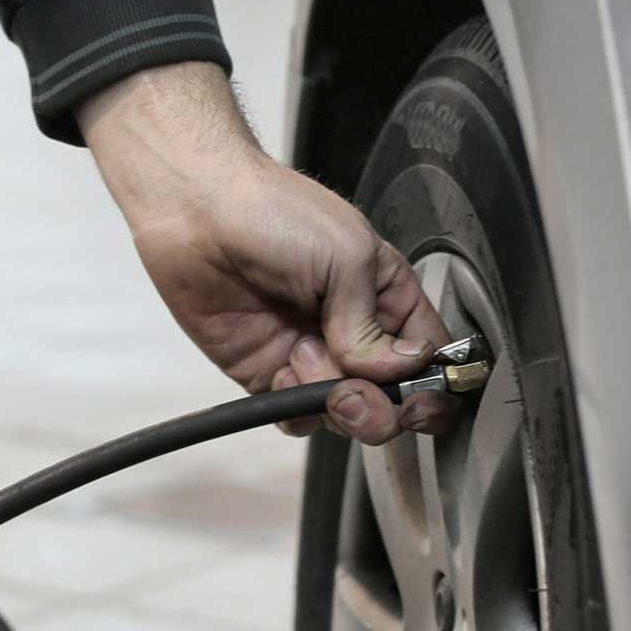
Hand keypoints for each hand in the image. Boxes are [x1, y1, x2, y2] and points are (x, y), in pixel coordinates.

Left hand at [78, 62, 454, 443]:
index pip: (432, 358)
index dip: (434, 386)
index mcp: (388, 297)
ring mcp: (314, 356)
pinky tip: (282, 371)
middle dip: (382, 408)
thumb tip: (397, 373)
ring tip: (303, 358)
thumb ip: (372, 324)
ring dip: (334, 403)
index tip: (419, 396)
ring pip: (349, 414)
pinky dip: (297, 409)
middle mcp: (357, 332)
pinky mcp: (270, 374)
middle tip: (354, 390)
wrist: (196, 213)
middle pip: (396, 399)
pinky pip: (299, 417)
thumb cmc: (274, 214)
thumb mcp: (346, 256)